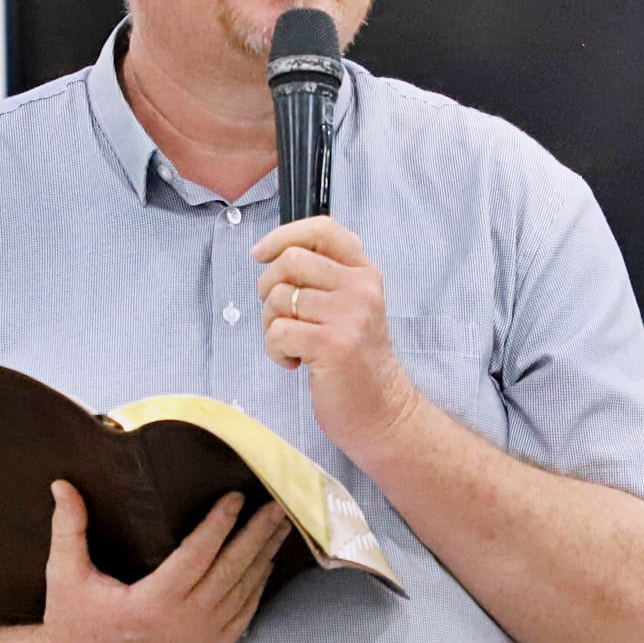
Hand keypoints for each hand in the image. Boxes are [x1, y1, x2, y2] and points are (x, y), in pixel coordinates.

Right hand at [30, 480, 290, 642]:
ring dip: (264, 559)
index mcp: (150, 604)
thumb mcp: (65, 574)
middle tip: (278, 505)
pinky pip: (242, 619)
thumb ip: (68, 527)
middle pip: (232, 572)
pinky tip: (266, 566)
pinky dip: (257, 590)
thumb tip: (62, 484)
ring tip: (279, 527)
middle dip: (258, 535)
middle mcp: (181, 626)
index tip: (237, 496)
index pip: (197, 556)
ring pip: (243, 595)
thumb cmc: (72, 622)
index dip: (220, 524)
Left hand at [251, 219, 424, 461]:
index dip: (283, 235)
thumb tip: (272, 256)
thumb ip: (324, 278)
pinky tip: (294, 363)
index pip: (323, 230)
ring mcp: (349, 315)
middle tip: (279, 316)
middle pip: (290, 261)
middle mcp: (361, 288)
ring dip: (271, 326)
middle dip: (269, 288)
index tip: (260, 253)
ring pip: (278, 298)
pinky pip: (277, 332)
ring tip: (292, 346)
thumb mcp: (351, 309)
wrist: (383, 412)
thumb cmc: (357, 362)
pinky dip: (275, 350)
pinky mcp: (331, 345)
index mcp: (365, 273)